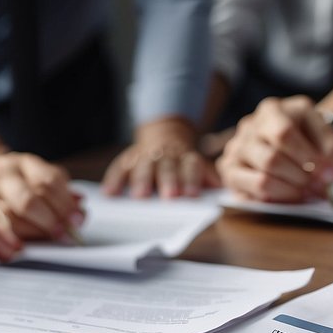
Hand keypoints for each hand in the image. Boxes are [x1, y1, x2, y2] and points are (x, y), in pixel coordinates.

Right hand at [0, 152, 83, 241]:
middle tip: (65, 233)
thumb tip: (80, 207)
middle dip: (50, 220)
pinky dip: (10, 238)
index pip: (48, 181)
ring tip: (47, 240)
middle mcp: (3, 173)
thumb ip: (61, 194)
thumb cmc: (17, 186)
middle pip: (28, 199)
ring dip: (32, 232)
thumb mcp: (40, 181)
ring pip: (10, 215)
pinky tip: (21, 247)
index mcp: (25, 164)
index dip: (65, 203)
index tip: (78, 220)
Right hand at [102, 116, 218, 198]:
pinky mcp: (128, 159)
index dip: (191, 179)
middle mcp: (165, 155)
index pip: (191, 166)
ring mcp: (145, 156)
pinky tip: (110, 193)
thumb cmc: (184, 162)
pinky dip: (114, 179)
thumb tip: (222, 189)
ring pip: (143, 166)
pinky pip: (119, 167)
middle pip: (167, 167)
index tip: (191, 194)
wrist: (166, 135)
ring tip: (139, 196)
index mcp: (186, 157)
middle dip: (168, 181)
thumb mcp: (200, 165)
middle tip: (169, 196)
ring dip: (141, 180)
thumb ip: (210, 177)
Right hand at [217, 96, 332, 202]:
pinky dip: (277, 200)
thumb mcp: (327, 136)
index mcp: (273, 110)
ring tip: (307, 193)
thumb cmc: (310, 139)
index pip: (284, 134)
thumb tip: (328, 174)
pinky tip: (291, 197)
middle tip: (319, 188)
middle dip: (301, 179)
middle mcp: (250, 127)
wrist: (294, 142)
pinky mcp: (230, 172)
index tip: (329, 175)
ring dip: (291, 192)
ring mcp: (236, 149)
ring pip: (263, 180)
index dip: (308, 159)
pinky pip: (252, 194)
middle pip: (272, 159)